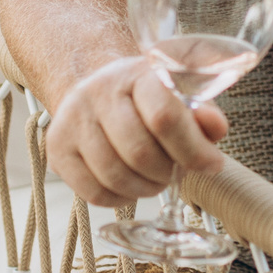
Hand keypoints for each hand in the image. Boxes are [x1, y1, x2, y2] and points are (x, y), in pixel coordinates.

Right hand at [43, 54, 231, 205]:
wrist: (97, 90)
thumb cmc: (147, 99)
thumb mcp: (181, 95)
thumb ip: (203, 113)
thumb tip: (216, 129)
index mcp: (136, 73)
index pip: (165, 116)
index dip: (193, 148)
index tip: (211, 164)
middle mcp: (99, 91)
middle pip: (139, 152)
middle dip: (167, 173)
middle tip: (174, 174)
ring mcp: (73, 120)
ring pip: (114, 176)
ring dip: (145, 189)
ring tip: (155, 181)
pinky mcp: (56, 148)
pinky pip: (92, 192)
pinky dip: (119, 199)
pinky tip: (129, 187)